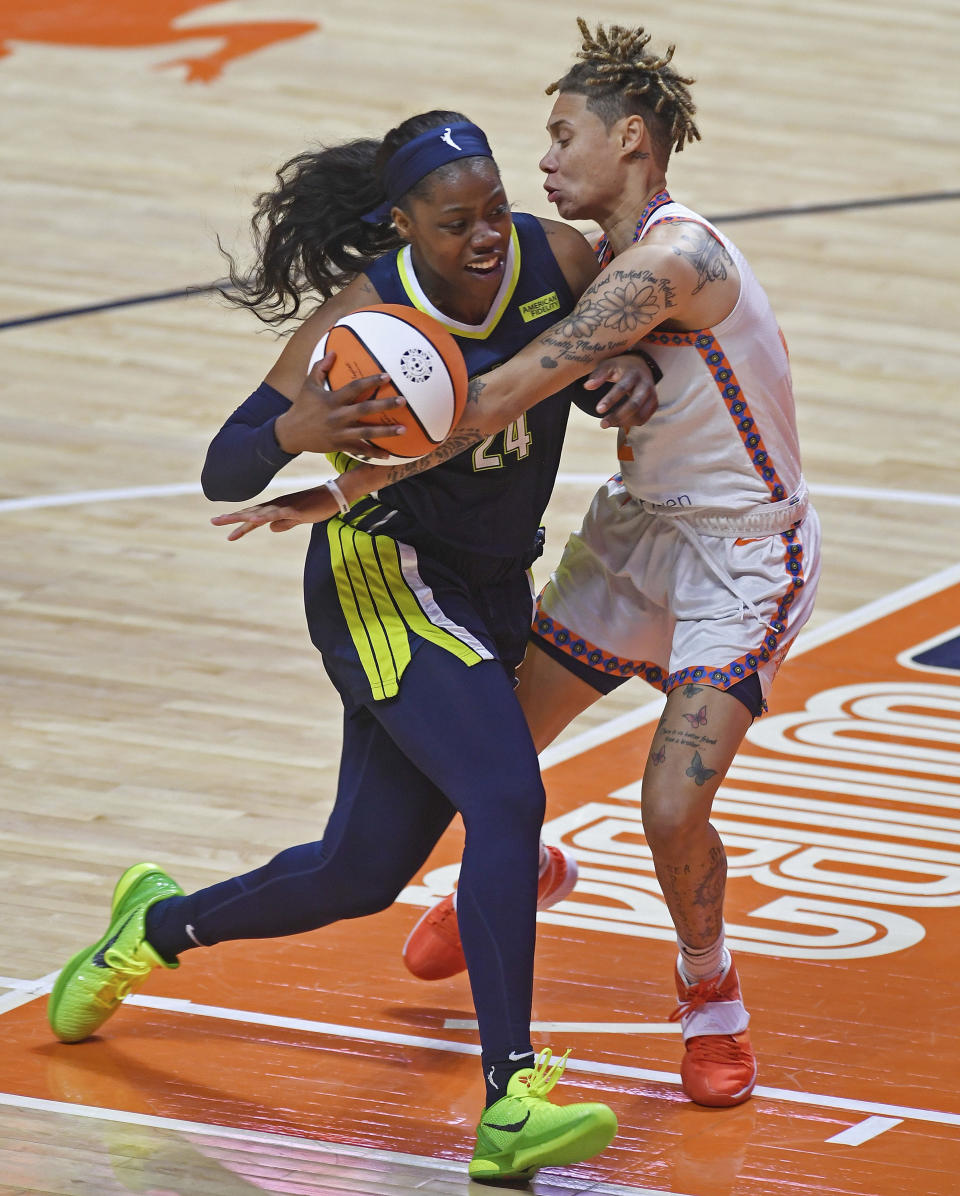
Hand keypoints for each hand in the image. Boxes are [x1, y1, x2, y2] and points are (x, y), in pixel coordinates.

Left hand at [210, 484, 336, 540]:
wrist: (334, 496)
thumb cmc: (317, 506)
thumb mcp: (298, 518)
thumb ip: (284, 523)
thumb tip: (270, 529)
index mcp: (276, 509)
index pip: (253, 517)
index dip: (238, 523)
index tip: (224, 529)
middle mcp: (276, 506)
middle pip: (250, 513)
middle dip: (232, 518)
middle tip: (213, 521)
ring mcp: (284, 507)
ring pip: (259, 513)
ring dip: (242, 517)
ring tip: (226, 521)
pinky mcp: (294, 509)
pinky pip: (276, 514)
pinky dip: (264, 517)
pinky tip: (254, 520)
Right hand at [273, 352, 405, 457]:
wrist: (290, 433)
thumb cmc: (301, 406)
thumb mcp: (308, 385)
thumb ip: (321, 367)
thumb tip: (334, 352)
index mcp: (331, 400)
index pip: (354, 388)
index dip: (370, 381)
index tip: (387, 376)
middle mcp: (337, 416)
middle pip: (364, 410)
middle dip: (384, 405)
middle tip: (403, 401)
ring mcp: (339, 433)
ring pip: (366, 432)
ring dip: (386, 431)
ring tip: (404, 429)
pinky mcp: (339, 446)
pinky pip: (359, 450)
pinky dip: (374, 453)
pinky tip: (388, 455)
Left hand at [582, 354, 658, 429]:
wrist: (640, 366)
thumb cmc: (620, 367)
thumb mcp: (608, 365)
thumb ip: (598, 375)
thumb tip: (587, 386)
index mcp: (634, 374)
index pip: (622, 388)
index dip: (610, 399)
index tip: (598, 410)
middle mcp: (646, 385)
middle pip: (634, 405)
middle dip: (617, 416)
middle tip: (602, 424)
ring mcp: (652, 395)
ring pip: (640, 415)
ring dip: (623, 422)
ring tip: (608, 424)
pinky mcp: (654, 404)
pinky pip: (643, 419)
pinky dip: (630, 423)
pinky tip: (618, 422)